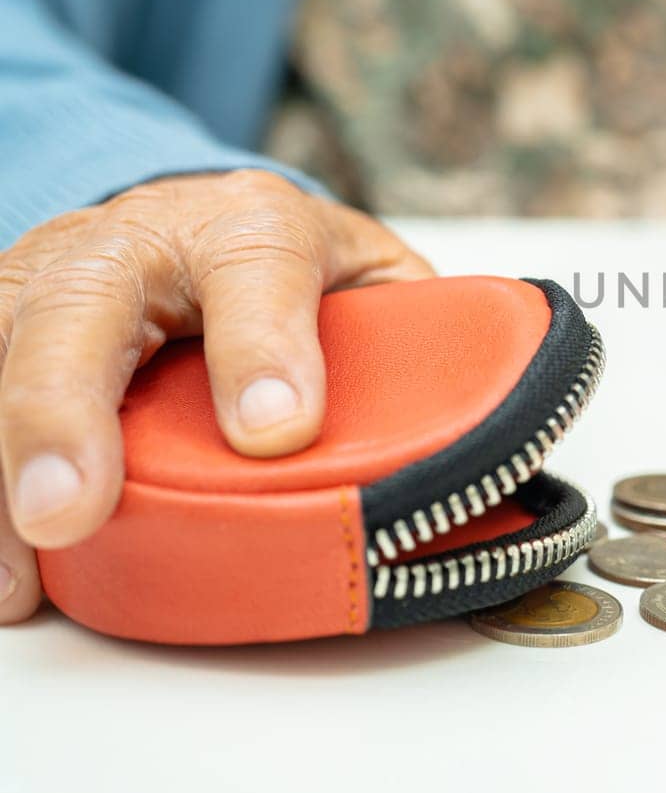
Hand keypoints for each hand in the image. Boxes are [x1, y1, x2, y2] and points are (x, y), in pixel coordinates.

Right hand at [0, 170, 432, 623]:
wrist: (191, 219)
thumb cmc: (289, 266)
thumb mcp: (371, 280)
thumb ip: (420, 336)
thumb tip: (490, 425)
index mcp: (249, 226)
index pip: (258, 269)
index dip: (265, 347)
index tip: (276, 431)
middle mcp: (133, 243)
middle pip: (81, 307)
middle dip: (65, 409)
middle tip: (74, 509)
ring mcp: (46, 282)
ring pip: (2, 352)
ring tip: (18, 572)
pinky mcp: (0, 326)